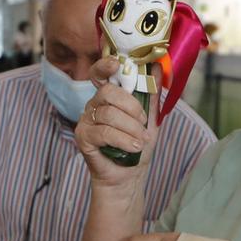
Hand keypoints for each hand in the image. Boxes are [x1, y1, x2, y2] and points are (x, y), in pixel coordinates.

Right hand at [74, 55, 152, 188]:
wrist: (128, 176)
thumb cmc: (136, 146)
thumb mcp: (150, 119)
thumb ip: (151, 93)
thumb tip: (157, 65)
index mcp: (108, 97)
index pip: (100, 73)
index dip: (105, 65)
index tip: (116, 64)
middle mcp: (93, 105)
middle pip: (108, 92)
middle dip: (131, 107)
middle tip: (143, 123)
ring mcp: (86, 121)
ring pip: (109, 114)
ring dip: (131, 128)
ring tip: (140, 141)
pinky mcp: (83, 138)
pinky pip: (104, 133)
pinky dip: (123, 140)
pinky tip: (133, 147)